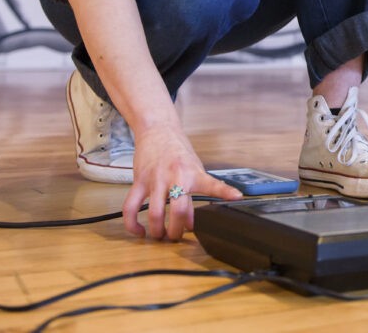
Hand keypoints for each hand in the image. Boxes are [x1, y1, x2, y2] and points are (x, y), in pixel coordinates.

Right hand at [122, 123, 242, 240]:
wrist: (158, 130)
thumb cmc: (178, 151)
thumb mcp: (194, 167)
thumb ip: (195, 193)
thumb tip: (191, 221)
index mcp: (193, 173)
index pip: (211, 184)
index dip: (225, 192)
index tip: (236, 197)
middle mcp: (176, 177)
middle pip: (179, 211)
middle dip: (178, 230)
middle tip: (177, 236)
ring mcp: (155, 180)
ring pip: (155, 214)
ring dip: (158, 231)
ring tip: (161, 236)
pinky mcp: (138, 181)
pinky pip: (131, 207)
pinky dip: (132, 224)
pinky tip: (139, 231)